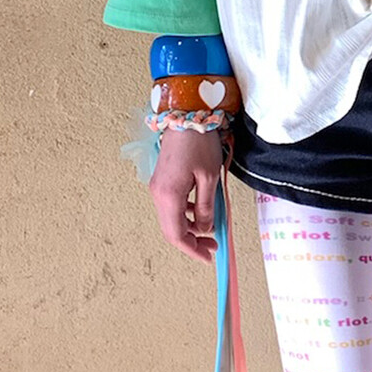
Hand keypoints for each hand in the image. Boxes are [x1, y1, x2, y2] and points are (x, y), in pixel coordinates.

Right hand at [149, 126, 222, 262]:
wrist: (184, 115)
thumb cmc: (198, 143)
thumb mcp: (208, 177)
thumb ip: (206, 206)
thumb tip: (205, 228)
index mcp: (169, 196)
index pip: (177, 234)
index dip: (192, 249)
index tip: (208, 256)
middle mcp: (158, 195)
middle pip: (171, 230)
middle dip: (192, 242)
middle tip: (213, 247)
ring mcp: (158, 188)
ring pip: (171, 219)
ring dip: (190, 229)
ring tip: (210, 232)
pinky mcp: (162, 181)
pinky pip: (172, 206)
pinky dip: (186, 215)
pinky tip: (200, 212)